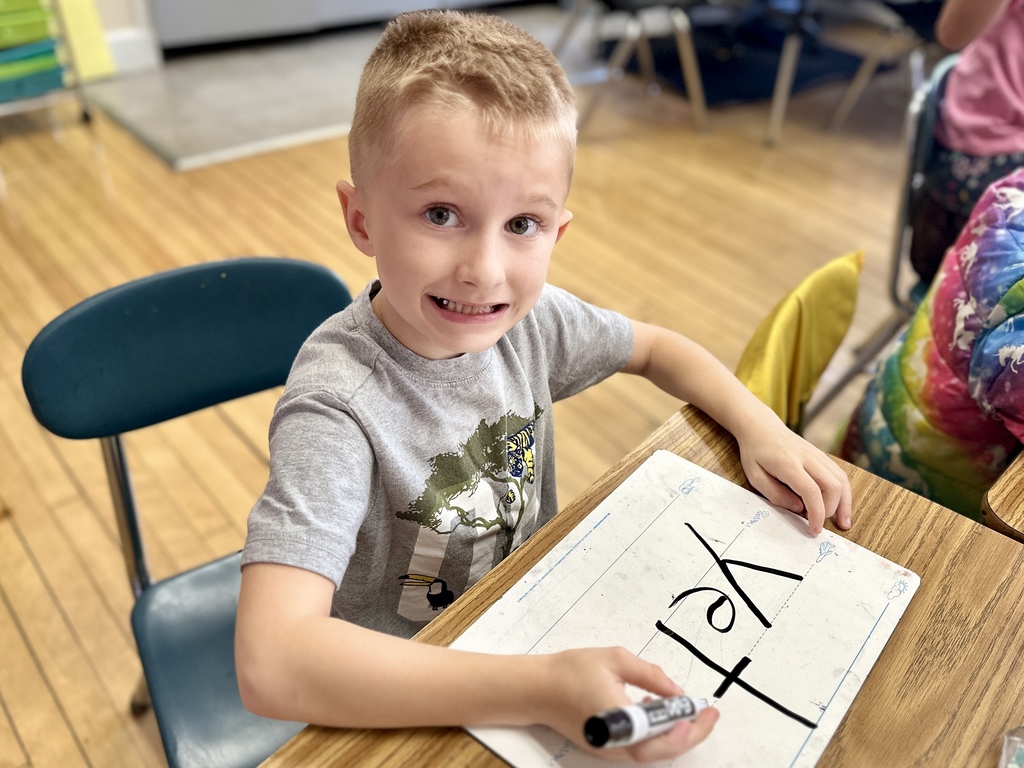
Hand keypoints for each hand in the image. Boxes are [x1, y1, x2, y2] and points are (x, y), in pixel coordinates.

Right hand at [536, 647, 718, 762]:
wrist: (536, 688)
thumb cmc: (570, 672)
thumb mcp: (615, 660)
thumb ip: (650, 675)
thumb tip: (676, 691)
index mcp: (618, 722)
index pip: (661, 738)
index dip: (688, 728)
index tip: (705, 710)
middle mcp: (616, 744)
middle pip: (663, 751)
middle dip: (691, 733)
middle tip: (708, 714)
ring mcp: (611, 750)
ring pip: (653, 750)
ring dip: (674, 732)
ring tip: (688, 708)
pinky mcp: (607, 747)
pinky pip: (640, 745)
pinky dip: (656, 731)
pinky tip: (658, 707)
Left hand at [735, 419, 851, 533]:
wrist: (762, 427)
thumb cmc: (756, 453)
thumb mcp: (755, 476)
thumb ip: (776, 494)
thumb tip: (799, 509)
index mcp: (788, 463)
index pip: (811, 491)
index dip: (816, 513)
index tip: (814, 530)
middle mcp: (808, 458)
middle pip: (832, 486)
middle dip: (830, 510)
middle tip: (817, 524)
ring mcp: (818, 455)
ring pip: (841, 480)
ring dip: (844, 504)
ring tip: (843, 523)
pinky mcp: (822, 456)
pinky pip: (840, 475)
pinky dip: (844, 493)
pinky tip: (842, 507)